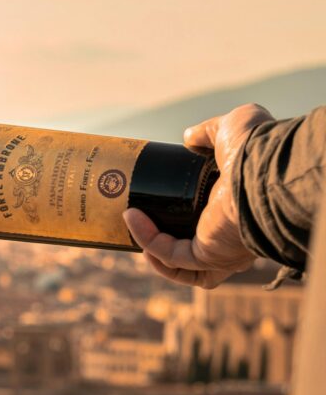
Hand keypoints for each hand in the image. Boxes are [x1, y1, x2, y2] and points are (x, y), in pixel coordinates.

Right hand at [123, 103, 274, 288]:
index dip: (185, 215)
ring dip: (152, 249)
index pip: (211, 222)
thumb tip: (188, 137)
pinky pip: (171, 256)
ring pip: (181, 266)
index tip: (162, 196)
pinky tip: (131, 217)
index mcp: (239, 209)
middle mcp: (233, 236)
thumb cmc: (257, 148)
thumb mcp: (230, 128)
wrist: (263, 167)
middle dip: (165, 242)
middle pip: (196, 253)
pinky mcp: (207, 255)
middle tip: (141, 218)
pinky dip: (148, 239)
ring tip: (131, 220)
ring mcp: (221, 250)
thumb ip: (208, 132)